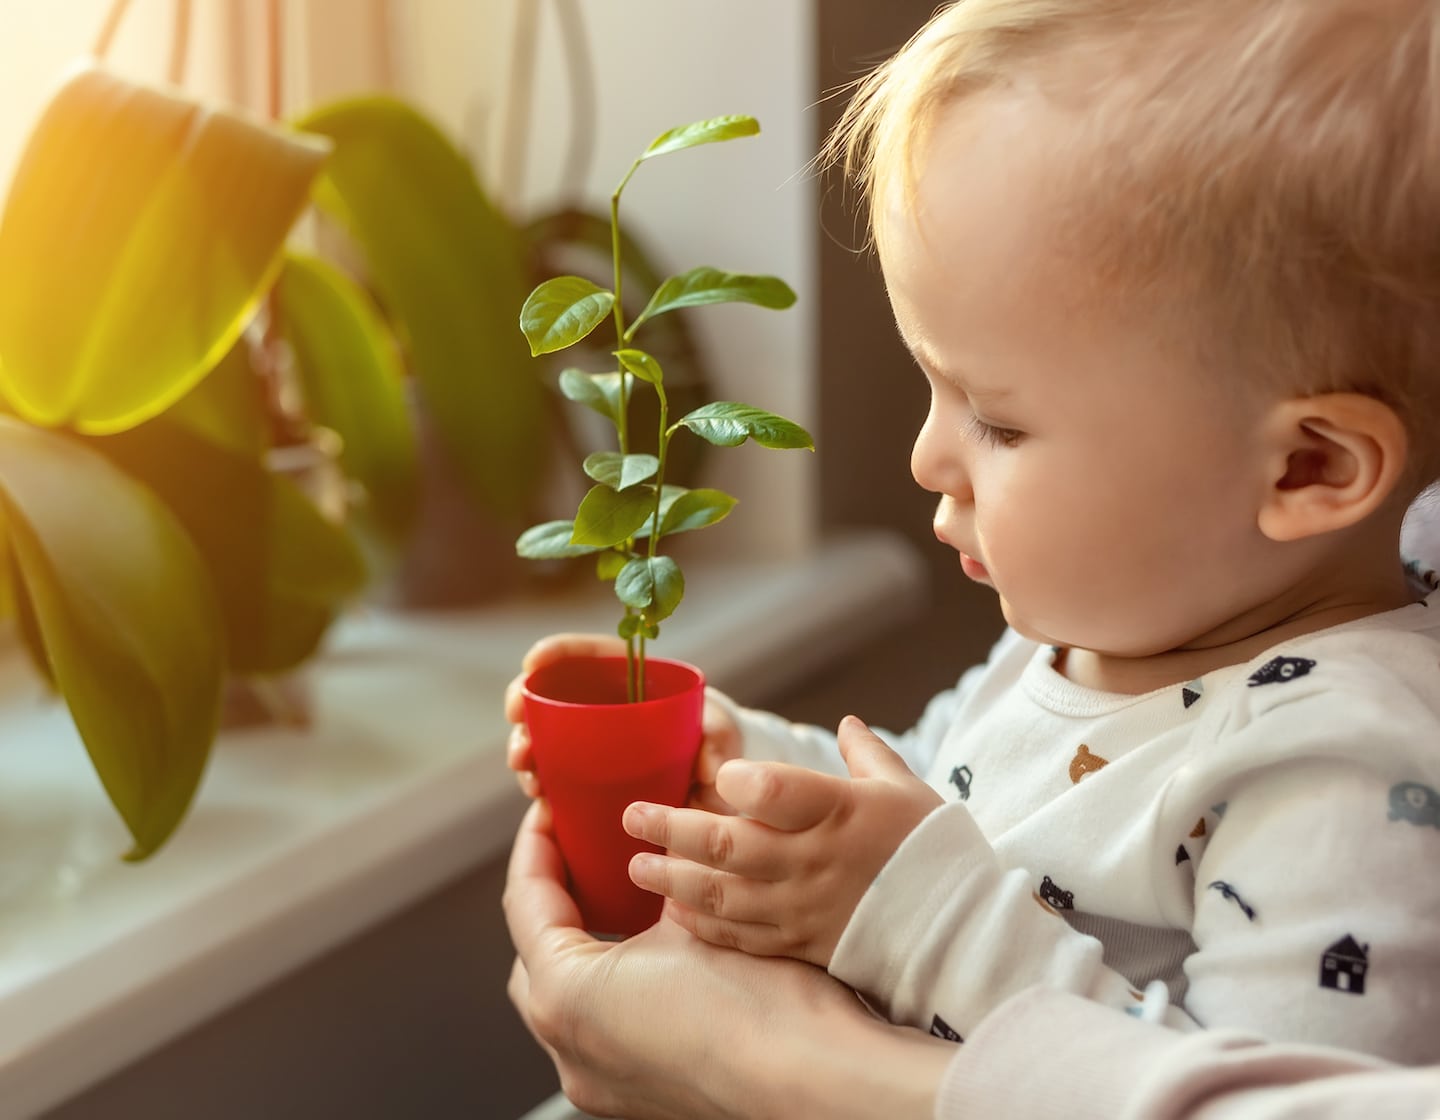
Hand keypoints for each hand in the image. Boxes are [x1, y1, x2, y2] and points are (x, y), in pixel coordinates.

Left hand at [503, 798, 948, 1119]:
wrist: (817, 1081)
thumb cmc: (763, 1007)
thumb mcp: (697, 912)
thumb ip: (657, 880)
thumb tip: (659, 847)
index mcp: (565, 997)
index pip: (526, 900)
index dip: (537, 844)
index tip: (550, 811)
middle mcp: (569, 1050)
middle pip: (537, 953)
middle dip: (553, 898)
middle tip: (578, 849)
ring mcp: (600, 1082)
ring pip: (568, 995)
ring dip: (585, 945)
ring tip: (618, 896)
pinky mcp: (636, 1097)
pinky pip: (605, 1026)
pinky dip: (615, 984)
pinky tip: (653, 955)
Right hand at [504, 632, 741, 811]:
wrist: (715, 780)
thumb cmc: (715, 740)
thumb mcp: (720, 732)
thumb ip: (718, 741)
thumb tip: (708, 768)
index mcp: (631, 678)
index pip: (588, 654)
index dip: (556, 651)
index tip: (532, 661)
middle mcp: (603, 705)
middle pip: (553, 693)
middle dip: (526, 704)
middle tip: (516, 720)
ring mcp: (590, 740)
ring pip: (544, 735)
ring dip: (525, 746)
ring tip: (524, 765)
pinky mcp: (585, 774)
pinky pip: (552, 772)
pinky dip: (539, 780)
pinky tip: (537, 794)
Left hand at [623, 715, 942, 967]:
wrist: (962, 931)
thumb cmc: (931, 850)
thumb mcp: (904, 790)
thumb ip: (866, 755)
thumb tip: (845, 724)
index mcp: (840, 811)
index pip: (776, 791)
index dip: (738, 782)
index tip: (715, 774)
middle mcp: (814, 860)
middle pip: (728, 845)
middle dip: (671, 830)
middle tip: (632, 817)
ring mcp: (803, 907)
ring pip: (723, 895)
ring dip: (672, 880)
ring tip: (636, 866)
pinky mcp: (801, 944)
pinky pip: (740, 937)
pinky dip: (703, 925)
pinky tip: (673, 912)